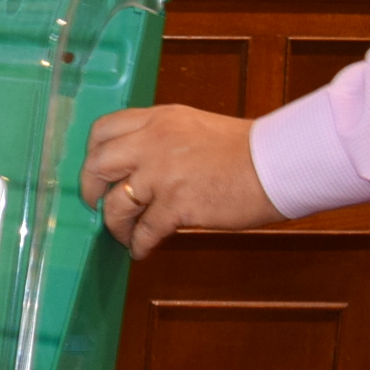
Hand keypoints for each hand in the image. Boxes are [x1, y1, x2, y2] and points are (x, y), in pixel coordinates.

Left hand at [77, 105, 280, 257]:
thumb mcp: (193, 126)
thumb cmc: (246, 149)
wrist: (280, 163)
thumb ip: (160, 138)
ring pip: (115, 204)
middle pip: (97, 165)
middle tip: (94, 204)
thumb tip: (135, 164)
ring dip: (115, 225)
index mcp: (158, 119)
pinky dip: (138, 244)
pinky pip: (144, 230)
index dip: (92, 153)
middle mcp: (153, 142)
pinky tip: (141, 250)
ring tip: (122, 235)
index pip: (103, 129)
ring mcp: (162, 173)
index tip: (94, 170)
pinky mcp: (177, 204)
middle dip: (89, 190)